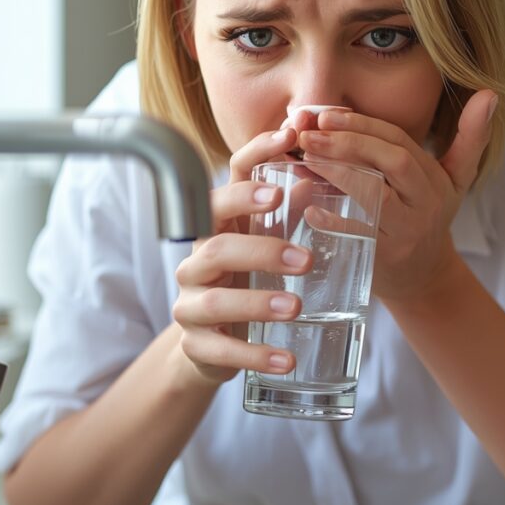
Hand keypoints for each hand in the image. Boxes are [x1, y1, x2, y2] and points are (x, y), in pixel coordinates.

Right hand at [172, 127, 312, 386]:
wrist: (209, 345)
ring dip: (256, 302)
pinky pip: (223, 351)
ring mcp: (191, 304)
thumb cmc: (242, 281)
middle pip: (217, 245)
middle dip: (261, 249)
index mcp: (217, 227)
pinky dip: (255, 355)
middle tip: (305, 259)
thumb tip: (314, 178)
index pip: (225, 183)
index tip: (289, 144)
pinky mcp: (196, 346)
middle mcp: (196, 261)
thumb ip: (286, 213)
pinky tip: (287, 360)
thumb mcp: (263, 244)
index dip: (254, 160)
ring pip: (215, 300)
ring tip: (296, 307)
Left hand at [296, 91, 497, 303]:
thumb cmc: (427, 217)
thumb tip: (490, 94)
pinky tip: (311, 207)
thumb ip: (469, 137)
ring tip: (306, 158)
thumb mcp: (456, 179)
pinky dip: (335, 222)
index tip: (327, 115)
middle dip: (350, 143)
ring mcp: (407, 232)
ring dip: (339, 173)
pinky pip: (361, 237)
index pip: (400, 141)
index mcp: (436, 179)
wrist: (422, 278)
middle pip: (395, 162)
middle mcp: (426, 203)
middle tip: (310, 135)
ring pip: (377, 196)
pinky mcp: (387, 259)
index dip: (364, 125)